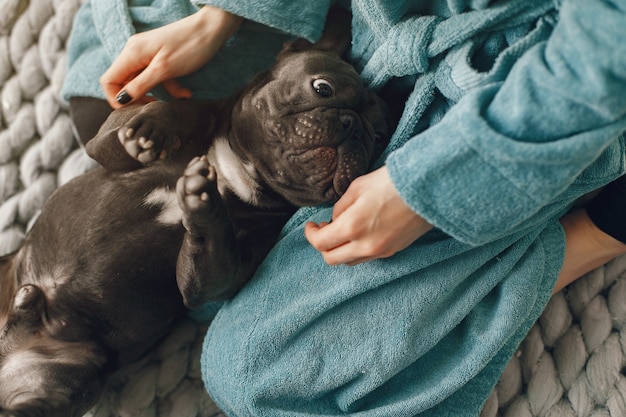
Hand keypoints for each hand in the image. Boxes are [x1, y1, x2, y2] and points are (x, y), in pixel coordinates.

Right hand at [100, 6, 242, 108]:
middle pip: (124, 83)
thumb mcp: (164, 70)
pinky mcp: (160, 58)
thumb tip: (121, 100)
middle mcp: (135, 52)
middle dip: (140, 97)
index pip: (108, 81)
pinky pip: (157, 77)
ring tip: (179, 96)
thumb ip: (140, 85)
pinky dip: (170, 87)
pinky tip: (185, 92)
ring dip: (160, 93)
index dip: (118, 99)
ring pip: (143, 82)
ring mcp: (147, 55)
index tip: (136, 108)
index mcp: (131, 53)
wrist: (213, 28)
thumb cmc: (190, 45)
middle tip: (156, 105)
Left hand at [305, 166, 432, 264]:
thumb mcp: (358, 187)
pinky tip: (360, 233)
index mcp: (353, 227)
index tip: (311, 225)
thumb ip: (340, 207)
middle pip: (332, 258)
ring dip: (339, 249)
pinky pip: (366, 257)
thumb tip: (334, 220)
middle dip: (322, 246)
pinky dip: (356, 249)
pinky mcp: (393, 251)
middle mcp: (365, 245)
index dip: (310, 235)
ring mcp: (380, 251)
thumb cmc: (392, 182)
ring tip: (341, 231)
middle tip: (323, 230)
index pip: (320, 243)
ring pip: (349, 261)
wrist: (428, 189)